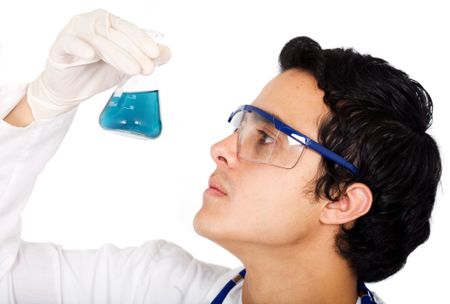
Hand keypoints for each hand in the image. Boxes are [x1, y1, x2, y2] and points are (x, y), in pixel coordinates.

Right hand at [27, 9, 170, 120]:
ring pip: (99, 41)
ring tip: (132, 70)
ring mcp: (75, 32)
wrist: (71, 89)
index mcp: (109, 23)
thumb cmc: (98, 72)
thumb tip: (166, 53)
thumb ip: (146, 58)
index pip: (128, 28)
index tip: (155, 54)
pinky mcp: (60, 46)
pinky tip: (90, 54)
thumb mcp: (127, 66)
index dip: (142, 41)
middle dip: (134, 53)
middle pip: (116, 35)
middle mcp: (92, 23)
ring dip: (117, 56)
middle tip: (147, 69)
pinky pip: (70, 42)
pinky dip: (80, 47)